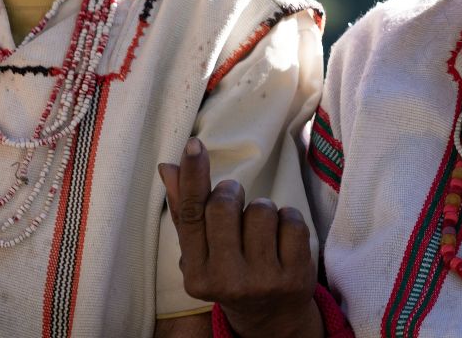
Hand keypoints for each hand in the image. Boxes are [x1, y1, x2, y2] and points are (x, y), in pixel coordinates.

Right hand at [159, 138, 319, 337]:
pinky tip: (282, 239)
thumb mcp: (202, 252)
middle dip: (232, 192)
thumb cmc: (230, 272)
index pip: (191, 216)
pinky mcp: (294, 276)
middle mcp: (226, 280)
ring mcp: (262, 280)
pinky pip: (292, 220)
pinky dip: (289, 219)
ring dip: (263, 209)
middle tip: (235, 201)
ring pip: (261, 209)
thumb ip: (186, 212)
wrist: (271, 316)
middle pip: (224, 205)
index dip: (193, 177)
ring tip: (261, 230)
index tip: (194, 145)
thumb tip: (168, 167)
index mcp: (197, 273)